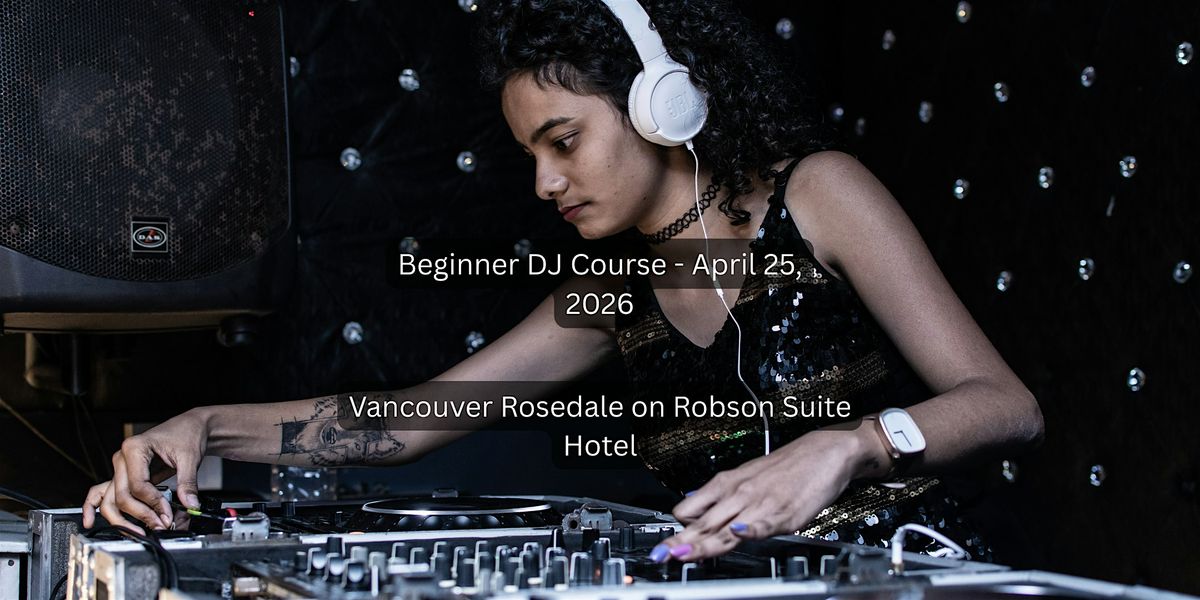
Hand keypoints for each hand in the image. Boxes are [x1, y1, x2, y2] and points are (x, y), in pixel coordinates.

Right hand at [82, 408, 210, 533]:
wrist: (189, 425)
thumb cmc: (186, 434)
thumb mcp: (190, 457)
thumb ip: (188, 483)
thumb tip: (189, 505)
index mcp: (134, 448)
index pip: (138, 486)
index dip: (154, 504)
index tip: (168, 514)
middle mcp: (121, 458)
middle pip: (123, 496)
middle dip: (142, 515)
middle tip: (161, 525)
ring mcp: (120, 467)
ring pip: (111, 499)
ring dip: (124, 519)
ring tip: (140, 532)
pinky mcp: (123, 475)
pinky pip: (102, 491)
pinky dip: (93, 506)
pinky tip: (90, 521)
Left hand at [648, 425, 882, 562]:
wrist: (821, 452)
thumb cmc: (784, 468)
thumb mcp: (744, 476)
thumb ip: (720, 496)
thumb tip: (693, 509)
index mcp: (726, 484)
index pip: (691, 510)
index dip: (676, 530)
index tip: (663, 545)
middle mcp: (738, 494)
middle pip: (703, 523)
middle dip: (681, 542)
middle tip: (661, 555)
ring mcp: (760, 504)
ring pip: (725, 528)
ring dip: (703, 543)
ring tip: (684, 554)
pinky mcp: (783, 513)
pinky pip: (763, 523)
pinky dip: (750, 530)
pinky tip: (739, 533)